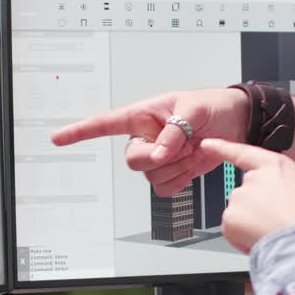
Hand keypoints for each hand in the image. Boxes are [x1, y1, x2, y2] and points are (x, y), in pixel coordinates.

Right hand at [50, 88, 248, 195]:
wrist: (236, 123)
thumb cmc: (212, 105)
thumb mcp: (193, 110)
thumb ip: (173, 132)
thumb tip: (159, 154)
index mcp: (143, 115)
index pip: (105, 124)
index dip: (80, 131)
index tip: (58, 138)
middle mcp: (146, 138)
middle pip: (132, 160)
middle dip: (159, 157)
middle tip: (183, 144)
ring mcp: (158, 157)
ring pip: (151, 176)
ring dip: (176, 167)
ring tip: (192, 148)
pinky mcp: (171, 172)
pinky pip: (165, 188)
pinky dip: (181, 180)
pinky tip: (191, 165)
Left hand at [198, 138, 294, 253]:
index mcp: (274, 167)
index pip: (244, 153)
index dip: (223, 148)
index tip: (207, 145)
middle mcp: (253, 178)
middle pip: (246, 190)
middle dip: (256, 205)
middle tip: (274, 219)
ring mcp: (239, 198)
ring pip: (238, 210)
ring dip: (249, 221)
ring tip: (271, 231)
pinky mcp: (230, 218)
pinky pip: (231, 227)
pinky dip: (241, 235)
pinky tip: (259, 239)